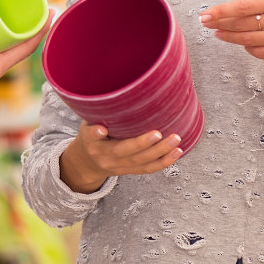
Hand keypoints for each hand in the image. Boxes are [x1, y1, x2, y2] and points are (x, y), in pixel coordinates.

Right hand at [59, 125, 183, 192]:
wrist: (88, 162)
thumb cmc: (92, 135)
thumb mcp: (86, 123)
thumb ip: (98, 113)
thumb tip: (118, 92)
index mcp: (90, 141)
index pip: (91, 137)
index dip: (96, 133)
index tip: (101, 129)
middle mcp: (104, 155)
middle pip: (123, 151)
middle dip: (142, 143)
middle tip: (158, 133)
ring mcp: (118, 166)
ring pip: (140, 162)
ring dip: (160, 152)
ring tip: (176, 140)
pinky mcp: (129, 171)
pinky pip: (148, 169)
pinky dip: (164, 162)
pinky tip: (177, 152)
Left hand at [201, 0, 263, 60]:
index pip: (243, 7)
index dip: (221, 11)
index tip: (206, 13)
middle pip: (242, 24)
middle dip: (220, 23)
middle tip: (204, 23)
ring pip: (249, 39)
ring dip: (230, 37)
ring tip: (217, 34)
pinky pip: (262, 52)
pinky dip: (249, 48)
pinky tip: (242, 43)